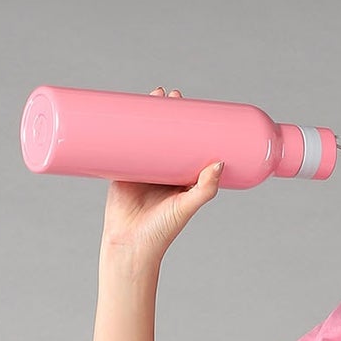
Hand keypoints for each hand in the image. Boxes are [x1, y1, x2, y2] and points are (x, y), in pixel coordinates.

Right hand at [101, 87, 221, 272]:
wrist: (130, 245)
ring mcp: (141, 169)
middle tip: (172, 95)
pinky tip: (122, 110)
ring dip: (147, 115)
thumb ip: (205, 189)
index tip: (192, 106)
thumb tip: (219, 163)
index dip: (190, 125)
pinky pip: (122, 144)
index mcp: (181, 177)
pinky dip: (122, 128)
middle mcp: (163, 171)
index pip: (188, 144)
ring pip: (145, 135)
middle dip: (168, 113)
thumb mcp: (187, 207)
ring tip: (152, 95)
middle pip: (166, 134)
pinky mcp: (121, 170)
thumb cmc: (162, 231)